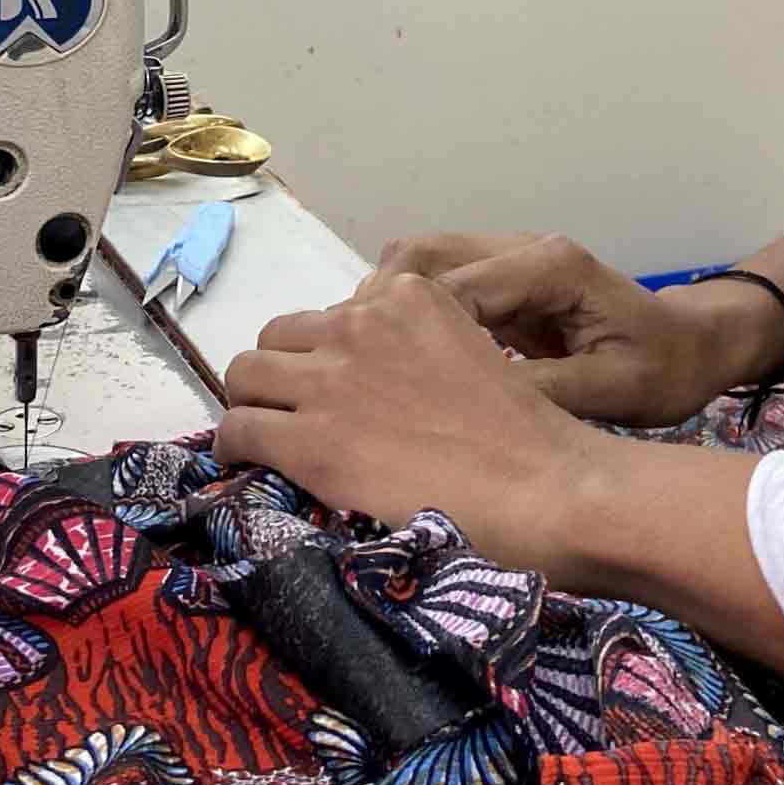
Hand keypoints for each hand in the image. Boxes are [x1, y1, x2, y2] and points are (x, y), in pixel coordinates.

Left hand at [216, 275, 607, 578]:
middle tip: (305, 417)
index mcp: (410, 296)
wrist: (546, 488)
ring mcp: (331, 380)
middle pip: (280, 337)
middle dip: (286, 374)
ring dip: (256, 405)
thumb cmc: (531, 438)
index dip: (332, 356)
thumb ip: (421, 349)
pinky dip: (237, 449)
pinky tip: (253, 469)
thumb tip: (384, 386)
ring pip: (246, 375)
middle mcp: (362, 323)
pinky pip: (239, 430)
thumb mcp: (476, 354)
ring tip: (275, 441)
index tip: (345, 393)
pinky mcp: (310, 440)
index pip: (334, 314)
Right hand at [368, 232, 783, 429]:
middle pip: (419, 255)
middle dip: (376, 309)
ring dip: (383, 310)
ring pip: (416, 263)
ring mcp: (508, 258)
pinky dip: (404, 318)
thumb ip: (540, 392)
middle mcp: (521, 248)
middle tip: (351, 369)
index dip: (403, 330)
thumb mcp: (611, 393)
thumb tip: (467, 407)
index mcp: (551, 267)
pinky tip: (395, 366)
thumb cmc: (662, 371)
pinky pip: (434, 286)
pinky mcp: (501, 281)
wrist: (693, 348)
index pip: (454, 286)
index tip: (373, 378)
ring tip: (366, 369)